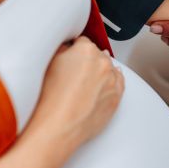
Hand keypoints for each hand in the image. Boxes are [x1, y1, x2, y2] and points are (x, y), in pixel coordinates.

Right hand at [25, 37, 124, 151]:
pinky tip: (103, 84)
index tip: (71, 55)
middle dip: (87, 61)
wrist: (59, 126)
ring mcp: (112, 79)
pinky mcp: (117, 97)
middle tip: (73, 73)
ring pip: (108, 69)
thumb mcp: (50, 63)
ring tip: (84, 83)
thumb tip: (68, 49)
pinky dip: (111, 82)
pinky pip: (118, 83)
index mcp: (86, 49)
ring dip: (99, 72)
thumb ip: (62, 50)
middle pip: (96, 54)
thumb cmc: (51, 98)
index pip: (82, 41)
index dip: (74, 49)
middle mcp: (102, 62)